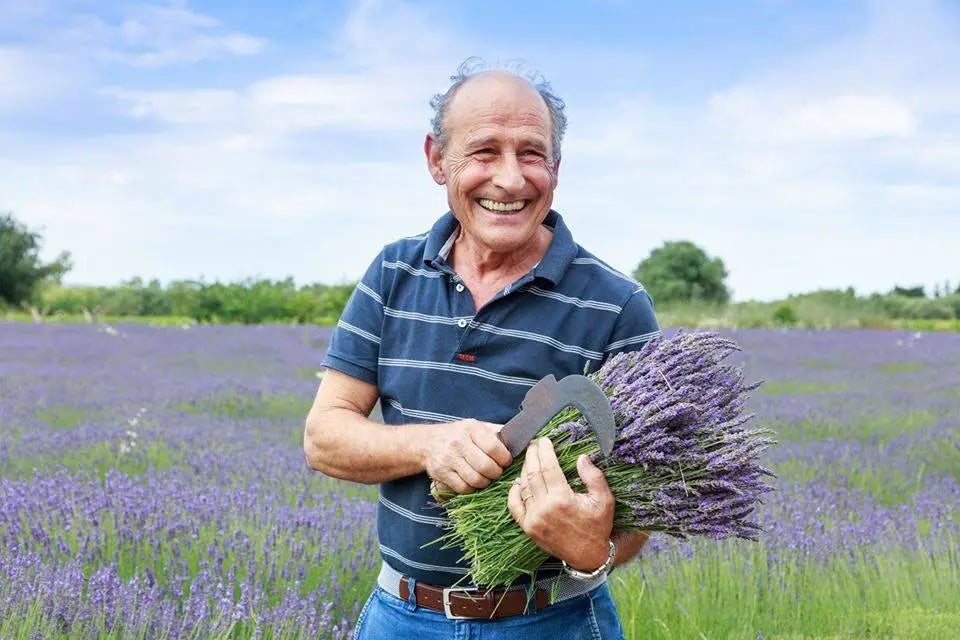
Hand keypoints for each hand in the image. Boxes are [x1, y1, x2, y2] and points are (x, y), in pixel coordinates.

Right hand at [422, 419, 511, 494]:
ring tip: (486, 477)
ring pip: (475, 479)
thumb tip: (521, 440)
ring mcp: (448, 458)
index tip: (506, 462)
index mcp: (470, 428)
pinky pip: (463, 487)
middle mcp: (458, 442)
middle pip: (486, 466)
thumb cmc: (459, 435)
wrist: (427, 442)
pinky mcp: (441, 473)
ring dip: (485, 482)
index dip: (504, 458)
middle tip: (497, 472)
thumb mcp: (476, 427)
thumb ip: (496, 433)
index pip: (493, 447)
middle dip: (496, 473)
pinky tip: (473, 482)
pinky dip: (472, 488)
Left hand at [507, 438, 613, 570]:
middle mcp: (545, 508)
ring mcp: (534, 519)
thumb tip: (581, 457)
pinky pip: (514, 506)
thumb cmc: (597, 526)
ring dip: (524, 469)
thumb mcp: (604, 500)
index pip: (548, 467)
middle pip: (533, 473)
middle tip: (534, 444)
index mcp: (562, 499)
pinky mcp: (528, 528)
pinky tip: (517, 481)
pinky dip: (513, 492)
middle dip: (532, 455)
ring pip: (523, 487)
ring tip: (529, 458)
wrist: (588, 555)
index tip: (544, 440)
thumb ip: (594, 477)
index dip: (545, 451)